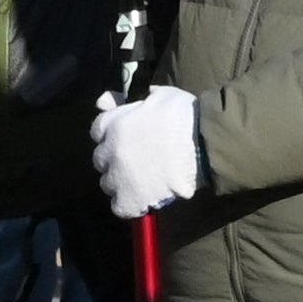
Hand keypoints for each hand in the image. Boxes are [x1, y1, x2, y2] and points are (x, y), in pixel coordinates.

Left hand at [88, 86, 202, 217]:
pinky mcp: (129, 201)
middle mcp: (110, 151)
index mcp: (115, 123)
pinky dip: (130, 204)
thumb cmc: (186, 115)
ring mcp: (118, 177)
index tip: (126, 136)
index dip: (112, 133)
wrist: (205, 144)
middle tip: (137, 158)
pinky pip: (119, 206)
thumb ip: (130, 100)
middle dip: (115, 158)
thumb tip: (105, 101)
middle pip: (101, 159)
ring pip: (108, 183)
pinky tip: (144, 197)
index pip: (97, 130)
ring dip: (121, 181)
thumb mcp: (159, 96)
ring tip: (143, 179)